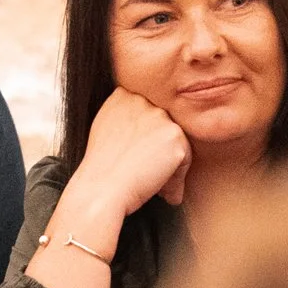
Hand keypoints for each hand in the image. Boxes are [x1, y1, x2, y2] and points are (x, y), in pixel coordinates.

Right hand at [77, 87, 192, 216]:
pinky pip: (186, 159)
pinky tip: (163, 192)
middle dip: (158, 153)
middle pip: (162, 128)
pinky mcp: (174, 135)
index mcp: (123, 96)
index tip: (136, 160)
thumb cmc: (101, 169)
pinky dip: (177, 178)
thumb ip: (125, 118)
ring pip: (175, 143)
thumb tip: (147, 129)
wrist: (102, 190)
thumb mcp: (104, 129)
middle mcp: (143, 101)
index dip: (145, 142)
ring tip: (155, 187)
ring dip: (169, 166)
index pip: (147, 116)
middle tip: (146, 176)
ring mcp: (159, 116)